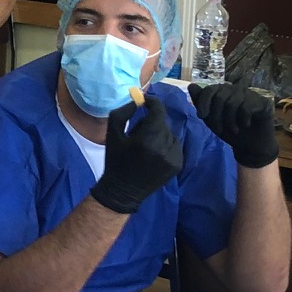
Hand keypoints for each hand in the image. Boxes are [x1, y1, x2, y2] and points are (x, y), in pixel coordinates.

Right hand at [89, 99, 181, 215]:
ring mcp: (174, 157)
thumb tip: (138, 101)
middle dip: (152, 122)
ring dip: (159, 134)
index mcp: (148, 138)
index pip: (158, 110)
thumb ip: (124, 112)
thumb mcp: (112, 133)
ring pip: (170, 134)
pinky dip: (166, 145)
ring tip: (147, 145)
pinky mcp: (179, 165)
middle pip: (163, 123)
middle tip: (139, 131)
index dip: (152, 102)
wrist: (123, 190)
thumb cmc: (115, 159)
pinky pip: (175, 145)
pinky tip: (154, 154)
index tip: (145, 102)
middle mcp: (165, 146)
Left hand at [191, 81, 280, 168]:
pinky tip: (245, 124)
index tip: (201, 116)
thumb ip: (201, 103)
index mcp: (223, 92)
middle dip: (216, 116)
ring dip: (229, 121)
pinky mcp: (262, 102)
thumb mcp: (211, 120)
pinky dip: (243, 119)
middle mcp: (236, 90)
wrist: (250, 146)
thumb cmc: (230, 132)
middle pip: (220, 96)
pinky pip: (246, 107)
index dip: (203, 102)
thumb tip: (191, 85)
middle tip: (219, 129)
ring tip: (233, 130)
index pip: (210, 89)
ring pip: (232, 103)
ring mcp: (250, 94)